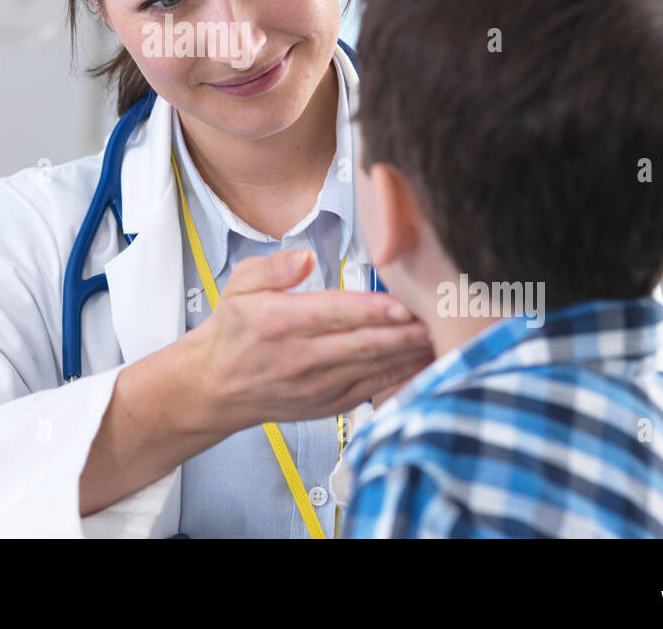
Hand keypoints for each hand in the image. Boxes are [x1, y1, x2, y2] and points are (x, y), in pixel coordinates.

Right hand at [184, 247, 431, 436]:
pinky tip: (426, 362)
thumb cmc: (233, 332)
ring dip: (411, 354)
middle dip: (406, 332)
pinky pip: (373, 390)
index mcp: (276, 323)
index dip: (371, 310)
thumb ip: (272, 268)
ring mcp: (316, 387)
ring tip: (446, 337)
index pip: (332, 314)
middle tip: (443, 317)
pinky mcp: (329, 405)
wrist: (215, 388)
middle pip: (363, 344)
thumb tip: (304, 257)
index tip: (404, 303)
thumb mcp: (239, 286)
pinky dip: (402, 377)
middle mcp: (299, 358)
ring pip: (374, 369)